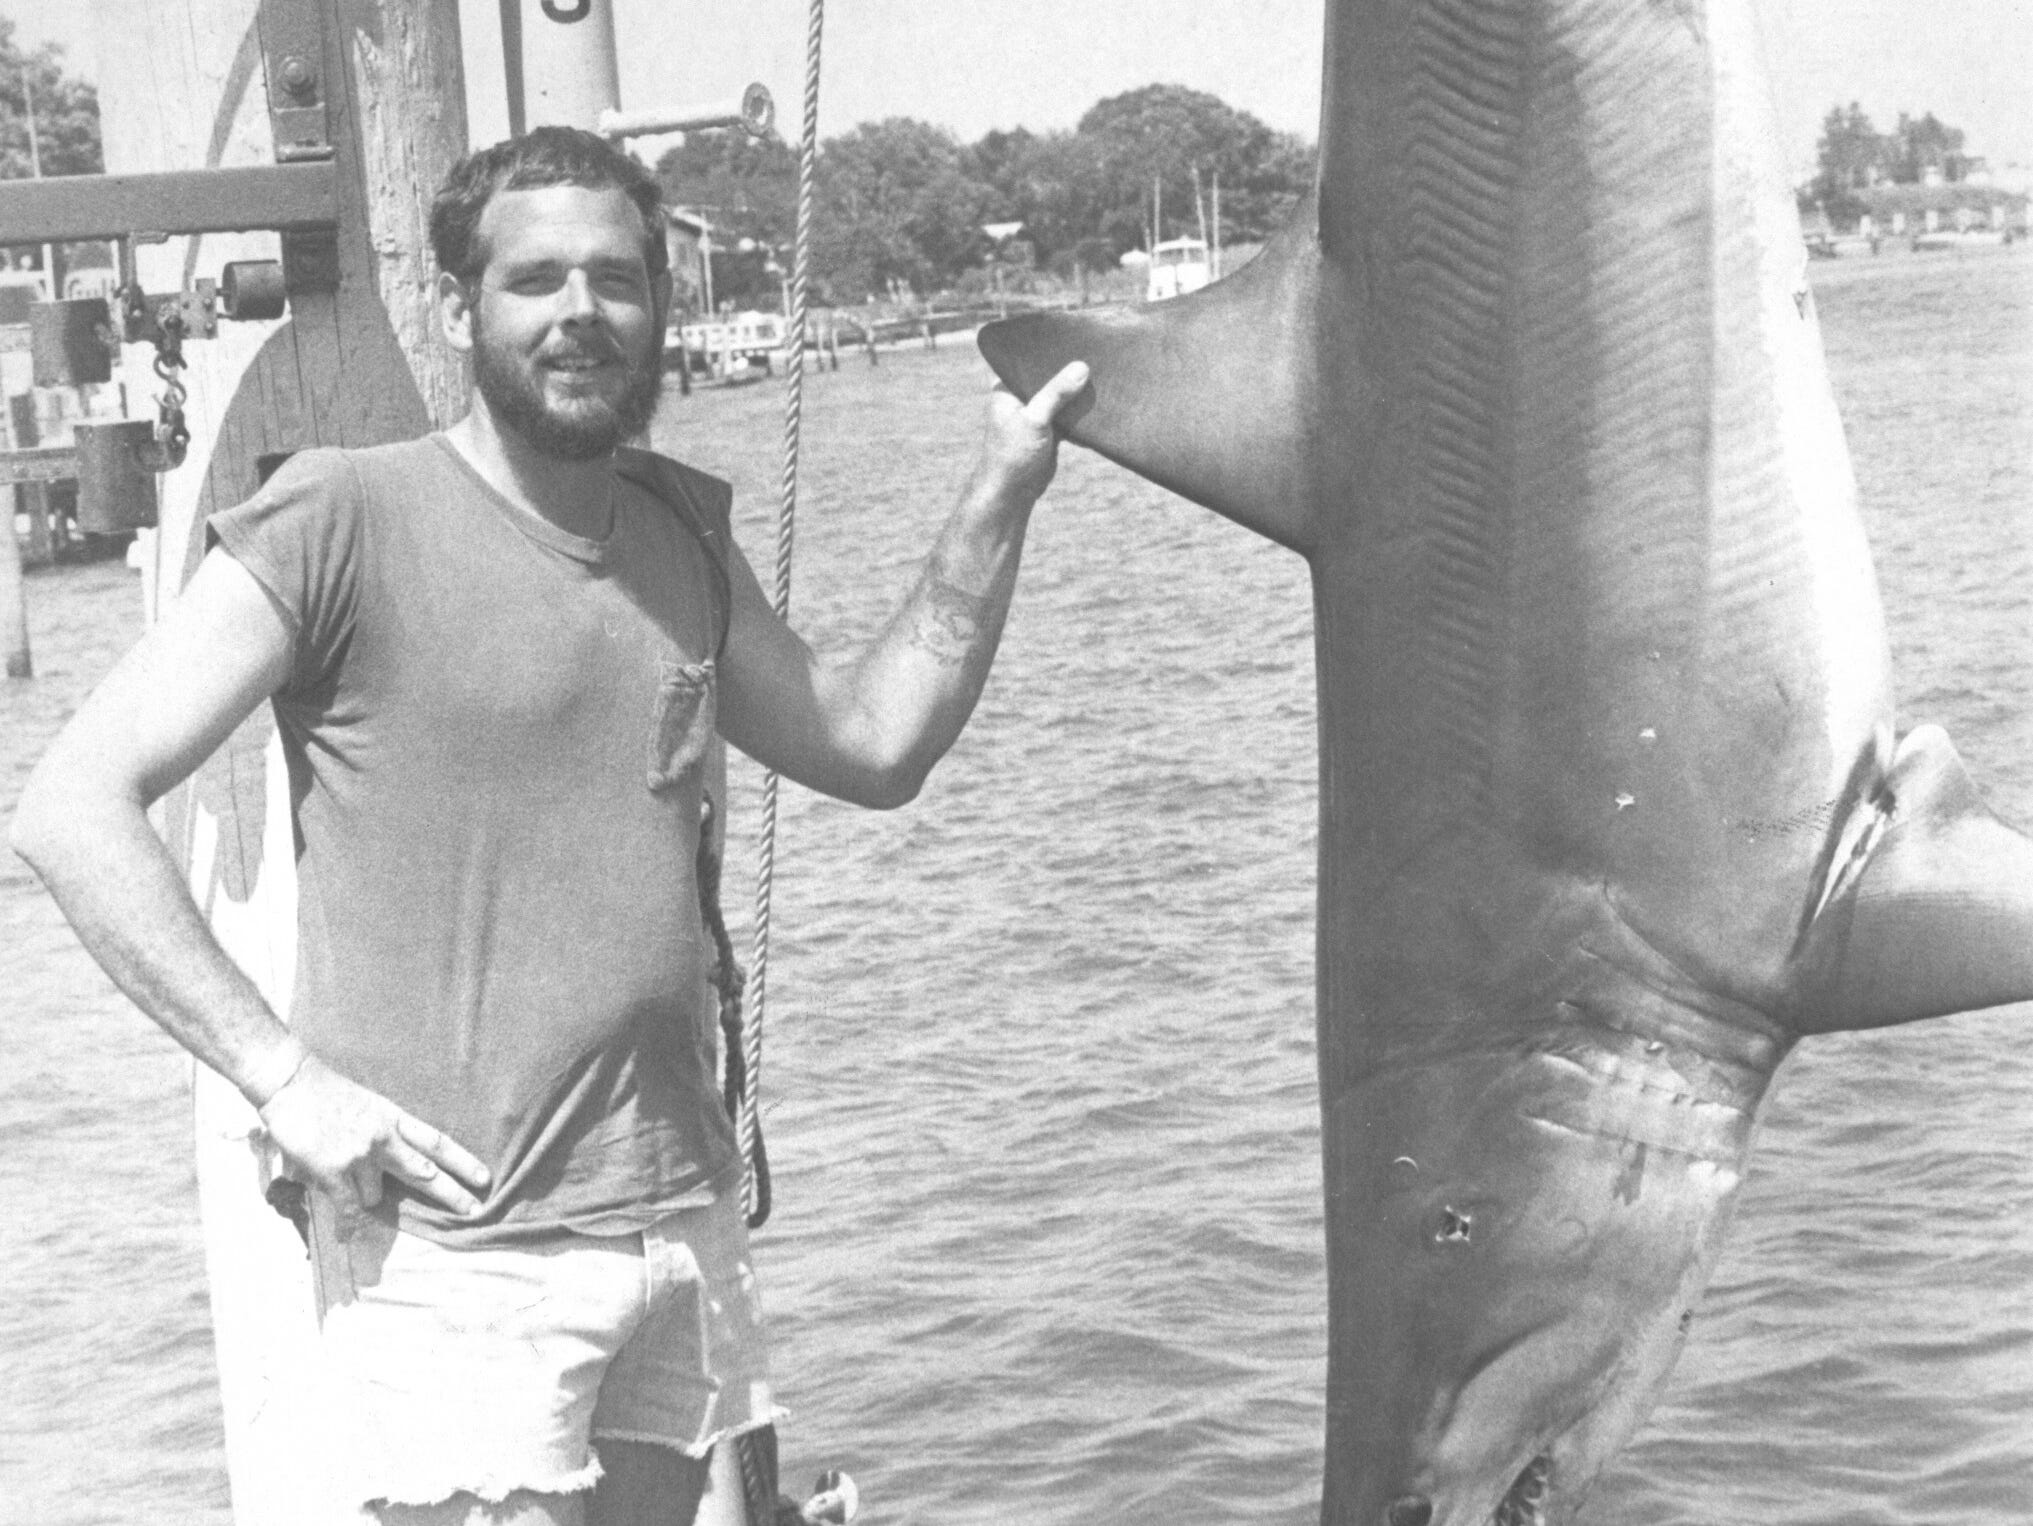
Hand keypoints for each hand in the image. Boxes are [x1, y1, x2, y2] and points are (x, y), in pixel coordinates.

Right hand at [257, 1054, 491, 1238]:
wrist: (292, 1083)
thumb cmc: (327, 1093)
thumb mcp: (369, 1105)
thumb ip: (385, 1133)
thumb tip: (391, 1168)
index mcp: (394, 1119)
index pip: (437, 1142)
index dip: (463, 1161)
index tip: (485, 1177)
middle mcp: (384, 1138)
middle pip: (426, 1172)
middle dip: (452, 1194)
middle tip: (475, 1211)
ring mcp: (361, 1155)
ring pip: (375, 1196)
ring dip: (362, 1195)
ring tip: (338, 1171)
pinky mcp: (336, 1171)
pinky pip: (349, 1208)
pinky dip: (348, 1225)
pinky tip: (347, 1236)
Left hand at [974, 360, 1090, 507]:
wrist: (1013, 492)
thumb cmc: (1013, 454)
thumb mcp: (1034, 419)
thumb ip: (1056, 393)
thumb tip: (1082, 367)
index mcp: (1007, 388)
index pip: (1031, 362)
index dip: (1052, 352)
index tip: (1077, 339)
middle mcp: (1020, 397)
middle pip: (1050, 378)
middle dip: (1070, 373)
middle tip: (1096, 356)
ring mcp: (1036, 414)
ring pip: (1062, 398)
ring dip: (1078, 394)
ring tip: (1103, 376)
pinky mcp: (1049, 430)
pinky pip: (1069, 415)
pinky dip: (1081, 413)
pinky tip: (1099, 405)